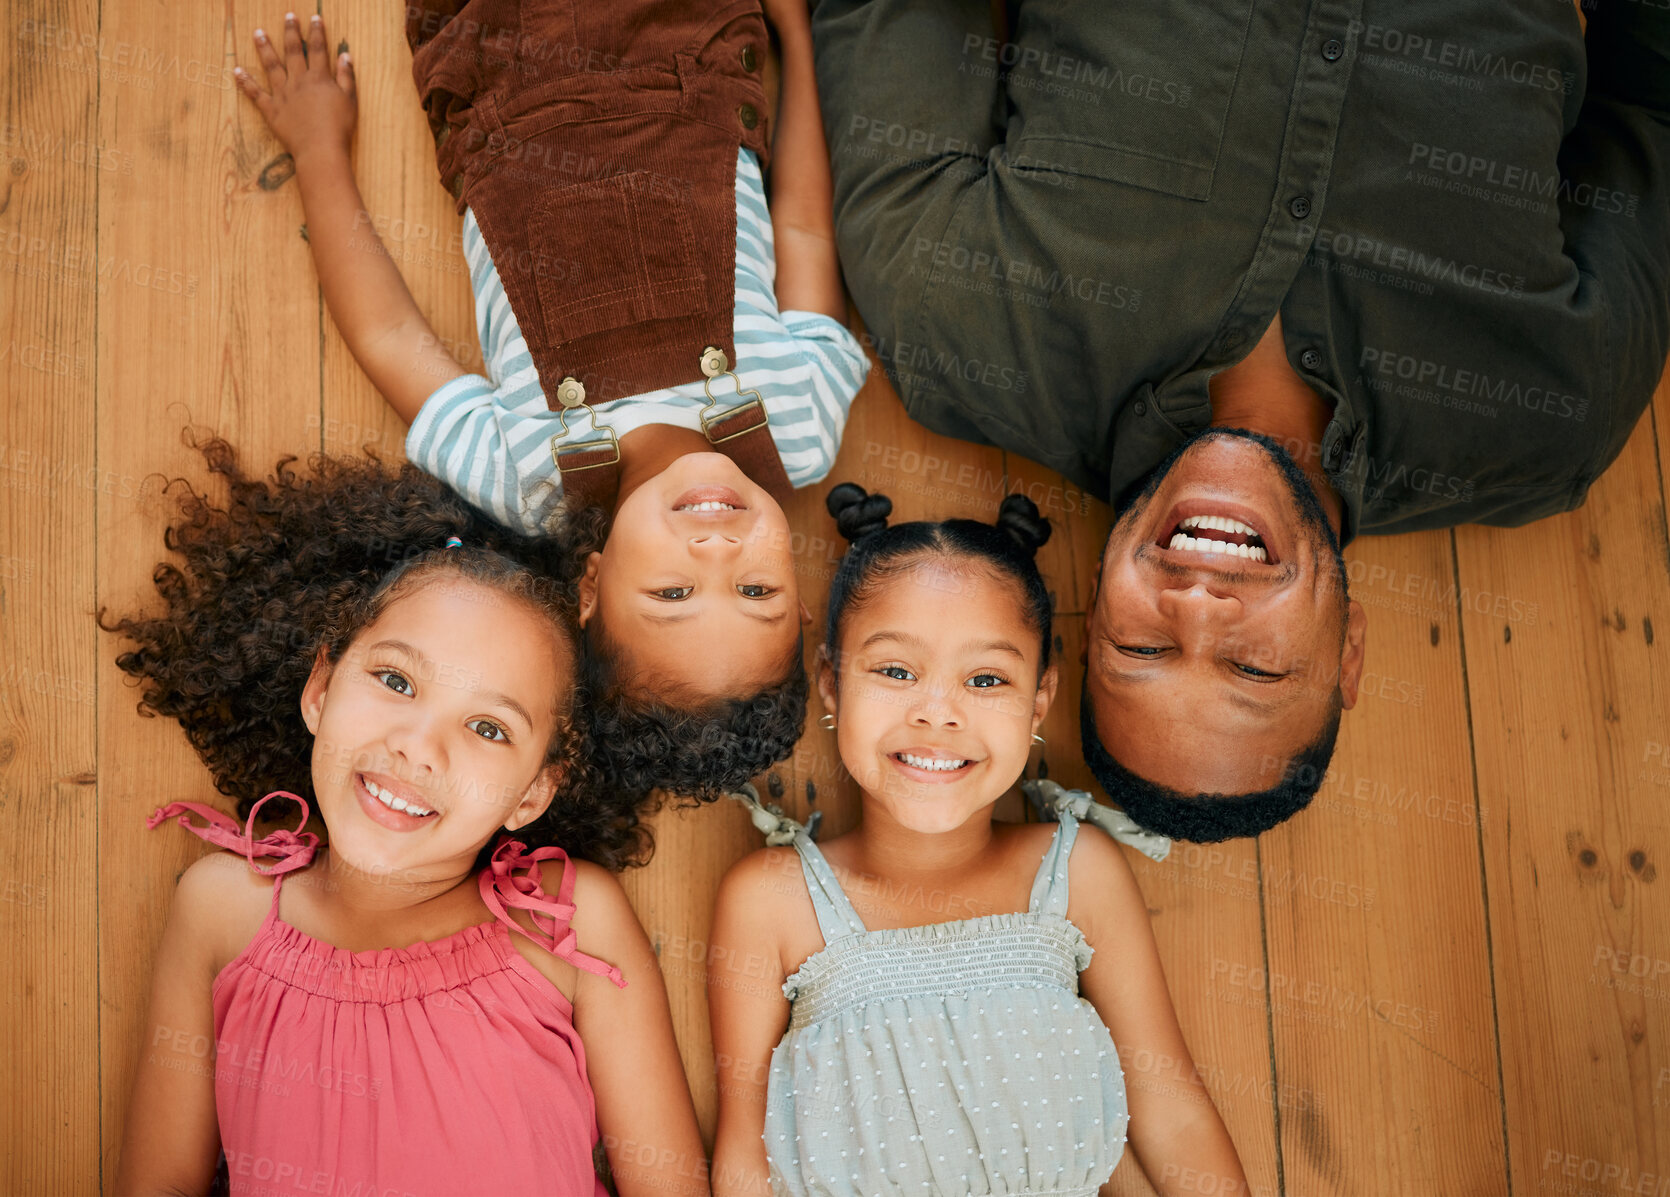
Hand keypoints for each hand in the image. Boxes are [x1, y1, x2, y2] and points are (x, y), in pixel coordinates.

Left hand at [235, 12, 356, 166]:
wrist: (321, 150)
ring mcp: (282, 94)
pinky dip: (245, 82)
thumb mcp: (350, 101)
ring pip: (271, 66)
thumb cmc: (339, 127)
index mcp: (319, 78)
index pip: (318, 49)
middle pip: (293, 52)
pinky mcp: (271, 110)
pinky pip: (255, 94)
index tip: (314, 18)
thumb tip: (345, 55)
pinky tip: (236, 71)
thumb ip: (346, 77)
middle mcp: (298, 81)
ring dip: (264, 48)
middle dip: (290, 32)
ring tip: (258, 33)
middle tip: (287, 16)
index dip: (316, 32)